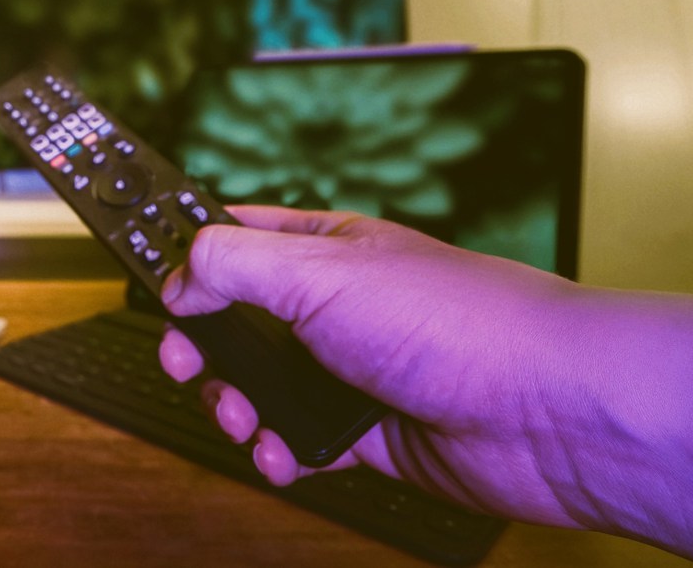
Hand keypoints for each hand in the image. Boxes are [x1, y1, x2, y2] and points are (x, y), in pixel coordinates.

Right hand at [159, 206, 582, 520]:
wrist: (547, 411)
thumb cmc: (457, 322)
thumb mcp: (319, 272)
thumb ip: (232, 266)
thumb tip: (176, 272)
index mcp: (325, 248)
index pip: (235, 238)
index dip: (186, 255)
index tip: (145, 276)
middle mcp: (336, 306)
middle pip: (236, 323)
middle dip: (201, 347)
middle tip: (188, 362)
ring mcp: (352, 370)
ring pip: (261, 388)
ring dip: (238, 408)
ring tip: (246, 418)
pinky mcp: (369, 432)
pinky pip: (298, 443)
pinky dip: (281, 453)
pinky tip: (286, 454)